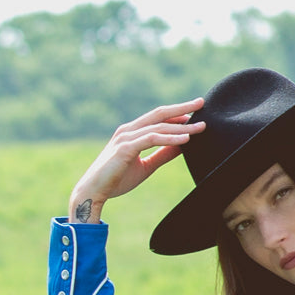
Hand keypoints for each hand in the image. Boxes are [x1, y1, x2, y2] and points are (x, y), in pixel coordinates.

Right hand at [68, 98, 204, 222]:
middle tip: (202, 103)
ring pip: (159, 126)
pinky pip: (152, 139)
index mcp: (132, 132)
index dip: (177, 114)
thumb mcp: (146, 166)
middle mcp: (129, 130)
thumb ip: (162, 154)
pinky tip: (185, 139)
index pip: (158, 118)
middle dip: (182, 108)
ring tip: (200, 127)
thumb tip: (183, 145)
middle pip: (160, 113)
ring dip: (181, 126)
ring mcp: (126, 137)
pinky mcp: (125, 148)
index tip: (196, 113)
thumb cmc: (116, 180)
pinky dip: (170, 138)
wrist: (93, 192)